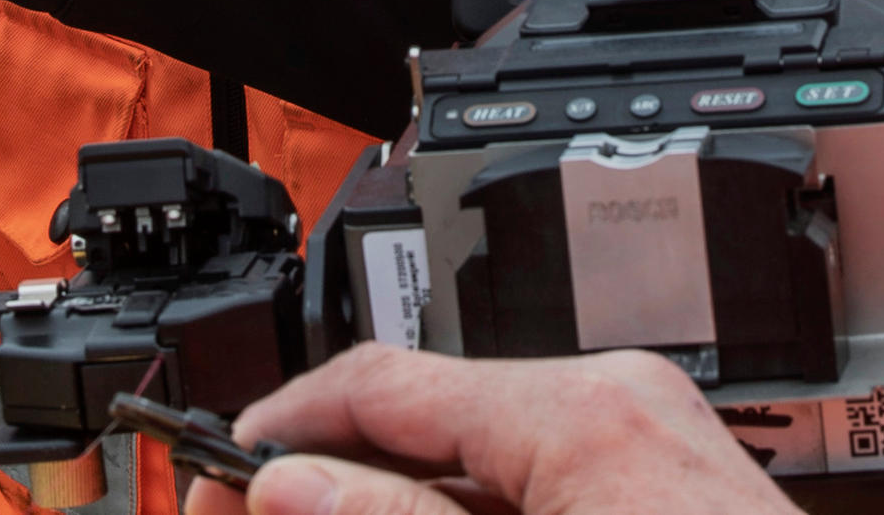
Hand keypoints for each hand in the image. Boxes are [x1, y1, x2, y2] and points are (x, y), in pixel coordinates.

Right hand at [198, 349, 789, 514]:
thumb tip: (293, 488)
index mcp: (585, 409)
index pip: (388, 380)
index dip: (290, 425)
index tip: (225, 472)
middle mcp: (619, 406)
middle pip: (427, 424)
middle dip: (337, 484)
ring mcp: (647, 449)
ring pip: (476, 471)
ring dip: (399, 506)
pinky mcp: (659, 493)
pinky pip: (535, 496)